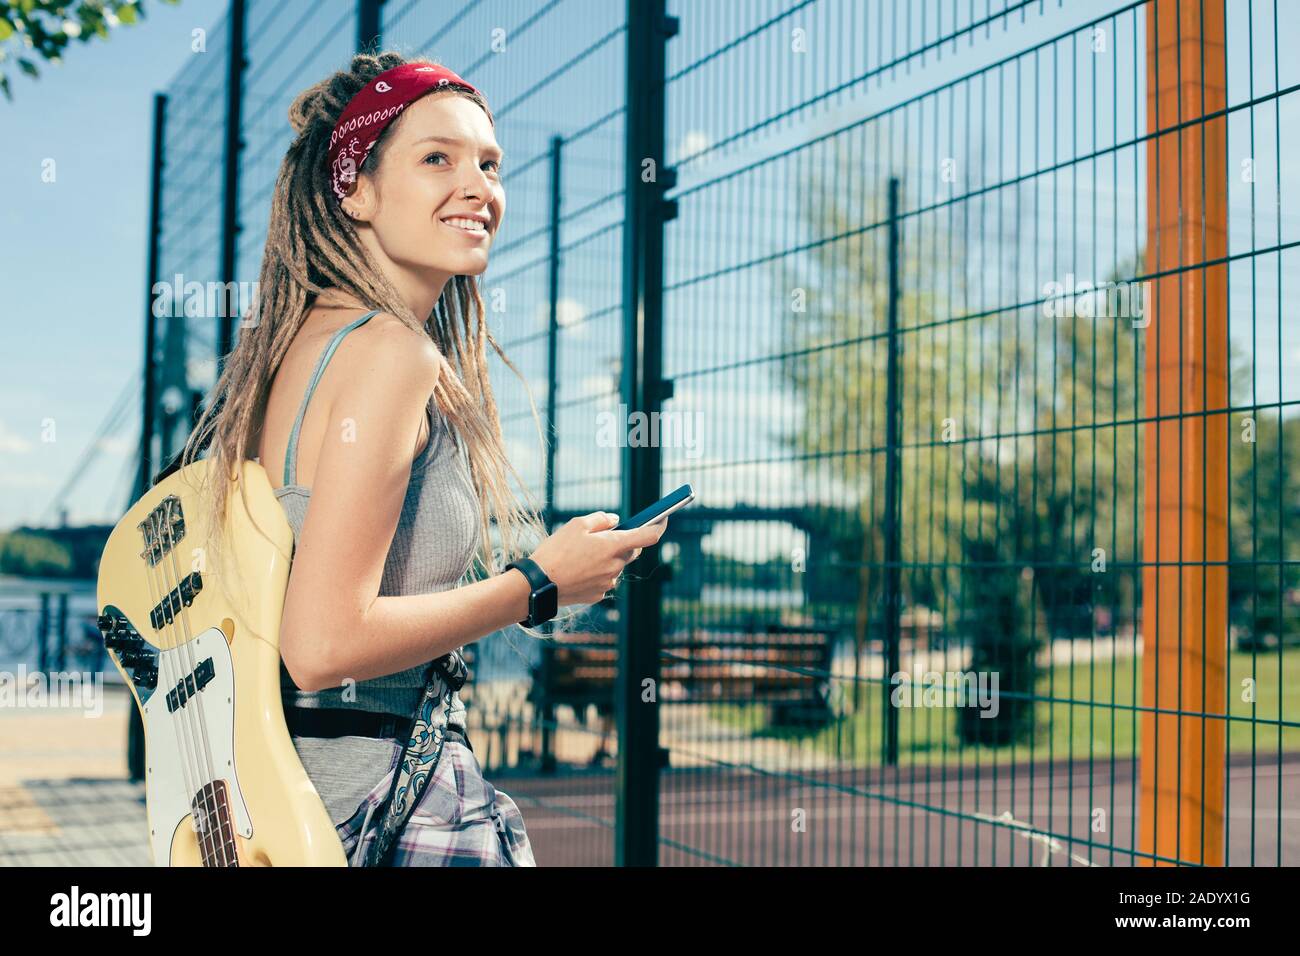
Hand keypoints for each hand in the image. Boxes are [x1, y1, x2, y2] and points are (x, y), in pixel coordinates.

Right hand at [527, 511, 667, 605]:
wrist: (539, 584)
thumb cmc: (556, 551)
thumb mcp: (576, 525)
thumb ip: (601, 519)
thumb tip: (615, 521)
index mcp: (614, 546)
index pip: (649, 536)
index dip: (659, 525)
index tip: (662, 519)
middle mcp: (616, 566)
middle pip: (631, 551)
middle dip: (623, 542)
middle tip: (604, 536)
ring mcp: (608, 582)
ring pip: (616, 566)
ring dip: (607, 558)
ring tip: (581, 555)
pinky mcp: (599, 595)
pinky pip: (605, 579)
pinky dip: (597, 572)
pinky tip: (578, 570)